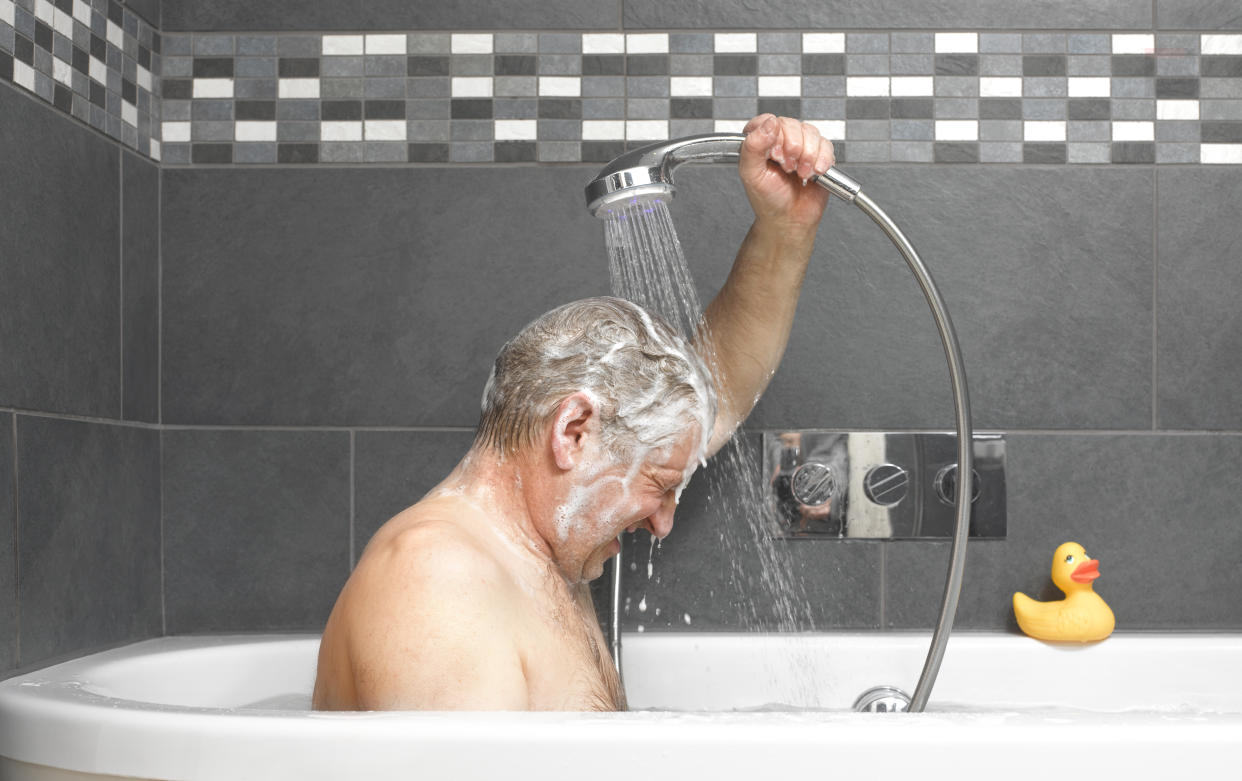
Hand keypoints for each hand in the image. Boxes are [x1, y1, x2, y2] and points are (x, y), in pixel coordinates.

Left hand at [738, 114, 835, 231]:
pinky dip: (823, 159)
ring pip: (810, 132)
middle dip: (793, 148)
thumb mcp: (751, 174)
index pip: (768, 120)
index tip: (774, 155)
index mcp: (760, 142)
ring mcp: (800, 146)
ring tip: (800, 173)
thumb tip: (767, 123)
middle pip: (792, 124)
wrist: (789, 220)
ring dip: (808, 155)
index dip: (774, 135)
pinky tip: (814, 172)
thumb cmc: (768, 200)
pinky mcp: (818, 155)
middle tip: (787, 167)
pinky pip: (826, 144)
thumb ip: (752, 146)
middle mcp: (780, 141)